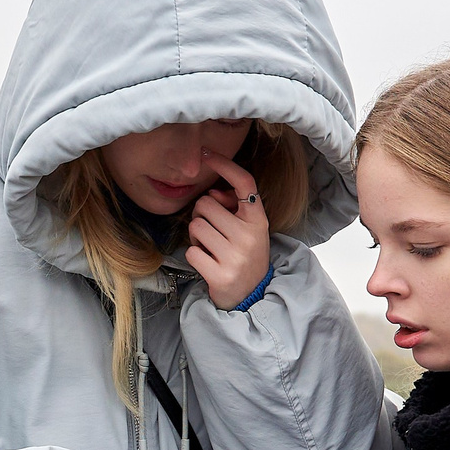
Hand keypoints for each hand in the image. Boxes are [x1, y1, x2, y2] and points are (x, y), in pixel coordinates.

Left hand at [185, 156, 272, 309]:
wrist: (251, 295)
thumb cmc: (244, 254)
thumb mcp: (247, 228)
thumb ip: (232, 207)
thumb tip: (212, 192)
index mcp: (258, 219)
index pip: (244, 182)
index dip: (225, 164)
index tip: (207, 153)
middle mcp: (250, 236)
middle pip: (206, 204)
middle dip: (200, 215)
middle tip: (211, 232)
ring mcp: (236, 256)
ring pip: (195, 226)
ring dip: (195, 236)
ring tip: (209, 248)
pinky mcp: (221, 275)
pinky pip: (191, 251)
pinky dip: (194, 255)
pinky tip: (207, 262)